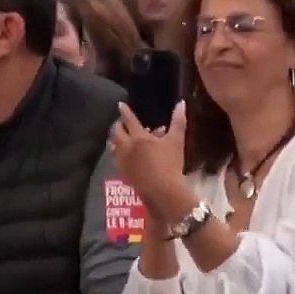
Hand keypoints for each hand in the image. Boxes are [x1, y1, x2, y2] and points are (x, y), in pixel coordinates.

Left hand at [109, 101, 186, 215]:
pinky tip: (122, 155)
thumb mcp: (177, 140)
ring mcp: (123, 161)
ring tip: (119, 137)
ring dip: (114, 139)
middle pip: (116, 132)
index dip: (125, 111)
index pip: (129, 120)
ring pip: (112, 146)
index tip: (120, 104)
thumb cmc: (170, 163)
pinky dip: (116, 153)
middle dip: (118, 125)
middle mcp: (126, 147)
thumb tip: (181, 102)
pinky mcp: (123, 173)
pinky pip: (114, 159)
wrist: (162, 190)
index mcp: (139, 137)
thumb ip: (178, 121)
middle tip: (122, 122)